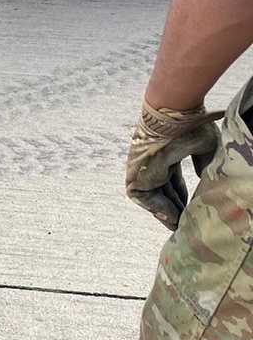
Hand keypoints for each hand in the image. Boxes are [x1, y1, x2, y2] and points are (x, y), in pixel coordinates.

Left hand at [125, 98, 221, 227]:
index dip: (179, 193)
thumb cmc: (190, 126)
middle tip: (183, 222)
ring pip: (150, 194)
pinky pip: (142, 196)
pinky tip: (173, 217)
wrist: (174, 115)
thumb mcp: (204, 147)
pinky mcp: (135, 171)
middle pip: (160, 188)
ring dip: (165, 211)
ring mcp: (141, 166)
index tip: (189, 206)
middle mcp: (151, 159)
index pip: (169, 177)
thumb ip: (202, 164)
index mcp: (164, 151)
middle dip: (172, 206)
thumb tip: (202, 179)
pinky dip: (157, 208)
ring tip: (179, 224)